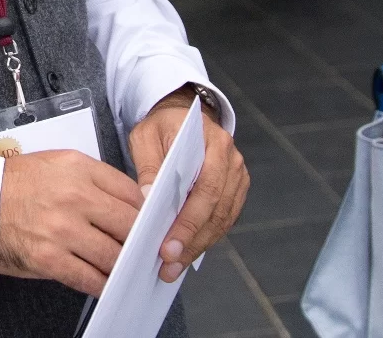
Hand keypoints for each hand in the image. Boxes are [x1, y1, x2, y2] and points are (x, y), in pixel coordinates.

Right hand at [0, 148, 144, 295]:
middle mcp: (73, 196)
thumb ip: (95, 179)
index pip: (131, 193)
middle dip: (139, 241)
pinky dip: (102, 284)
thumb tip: (131, 203)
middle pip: (128, 225)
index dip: (145, 213)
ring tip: (126, 267)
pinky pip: (88, 278)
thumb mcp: (59, 163)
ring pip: (112, 255)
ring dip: (123, 265)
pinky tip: (107, 283)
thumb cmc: (16, 184)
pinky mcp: (49, 258)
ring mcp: (62, 229)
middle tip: (145, 250)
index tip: (150, 225)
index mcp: (79, 168)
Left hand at [129, 88, 248, 283]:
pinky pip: (223, 220)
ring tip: (174, 267)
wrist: (182, 116)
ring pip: (221, 220)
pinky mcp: (234, 190)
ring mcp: (236, 176)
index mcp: (212, 141)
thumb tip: (147, 198)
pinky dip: (205, 239)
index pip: (205, 187)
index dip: (188, 220)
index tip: (168, 245)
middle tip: (169, 263)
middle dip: (191, 240)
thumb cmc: (163, 126)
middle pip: (216, 209)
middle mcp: (231, 159)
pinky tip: (186, 253)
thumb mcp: (146, 135)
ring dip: (198, 246)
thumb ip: (148, 164)